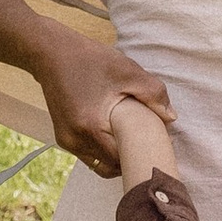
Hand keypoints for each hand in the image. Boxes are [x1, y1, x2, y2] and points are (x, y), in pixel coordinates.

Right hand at [40, 32, 175, 173]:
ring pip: (99, 164)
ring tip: (133, 142)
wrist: (51, 53)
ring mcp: (67, 142)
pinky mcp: (63, 138)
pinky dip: (104, 151)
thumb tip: (171, 118)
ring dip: (117, 158)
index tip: (157, 147)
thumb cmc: (89, 60)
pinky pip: (89, 155)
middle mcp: (75, 140)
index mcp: (91, 127)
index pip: (122, 160)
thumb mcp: (127, 71)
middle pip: (111, 166)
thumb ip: (153, 93)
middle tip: (148, 146)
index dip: (142, 156)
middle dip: (131, 160)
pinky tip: (117, 136)